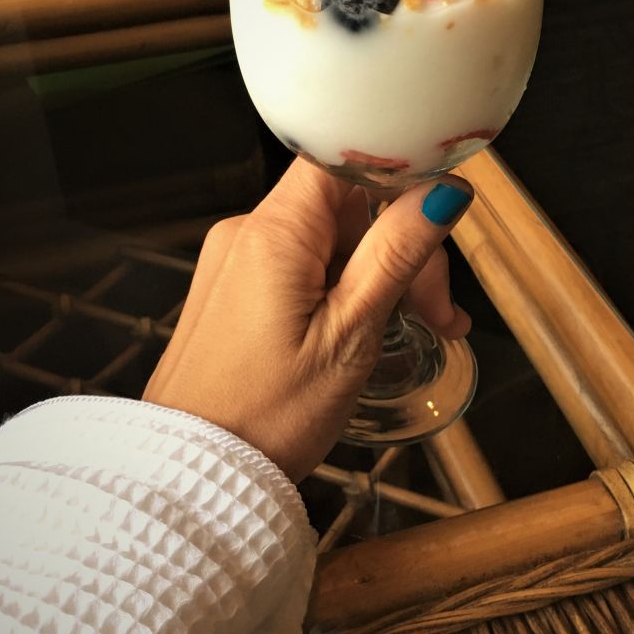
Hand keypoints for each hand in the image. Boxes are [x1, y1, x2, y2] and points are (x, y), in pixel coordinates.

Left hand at [143, 158, 472, 481]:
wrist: (190, 477)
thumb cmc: (266, 417)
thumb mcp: (351, 335)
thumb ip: (396, 252)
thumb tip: (443, 190)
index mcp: (274, 232)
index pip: (343, 156)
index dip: (397, 172)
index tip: (438, 218)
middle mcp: (249, 231)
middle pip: (347, 204)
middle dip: (401, 246)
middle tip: (437, 312)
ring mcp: (239, 258)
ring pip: (330, 237)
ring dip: (377, 273)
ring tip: (416, 328)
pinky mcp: (236, 286)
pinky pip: (303, 264)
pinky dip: (342, 288)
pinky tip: (368, 327)